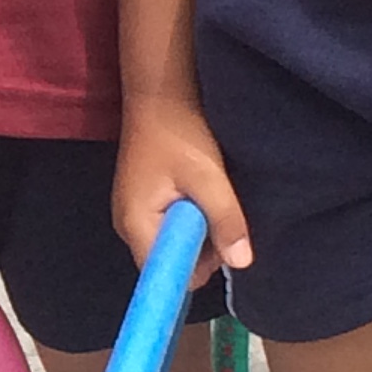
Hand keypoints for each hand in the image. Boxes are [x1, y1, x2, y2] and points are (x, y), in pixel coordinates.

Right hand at [114, 95, 247, 274]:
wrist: (160, 97)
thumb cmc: (179, 134)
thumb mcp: (208, 177)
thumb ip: (224, 220)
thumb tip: (242, 263)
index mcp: (136, 224)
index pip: (166, 275)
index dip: (196, 267)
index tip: (220, 245)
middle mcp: (129, 226)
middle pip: (172, 261)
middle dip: (202, 248)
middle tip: (221, 215)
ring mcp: (135, 214)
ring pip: (175, 243)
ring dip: (200, 231)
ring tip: (213, 200)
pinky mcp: (145, 202)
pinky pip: (172, 226)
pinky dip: (192, 218)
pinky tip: (203, 195)